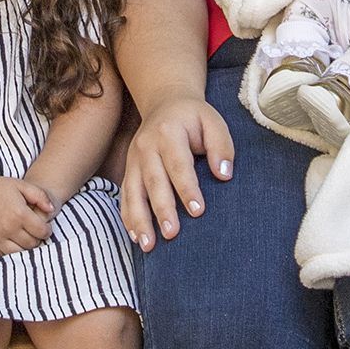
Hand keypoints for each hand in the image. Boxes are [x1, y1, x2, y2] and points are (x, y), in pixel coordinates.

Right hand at [0, 169, 54, 255]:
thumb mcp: (21, 185)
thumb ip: (40, 196)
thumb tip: (52, 210)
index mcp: (19, 214)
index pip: (42, 232)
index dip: (47, 230)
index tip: (45, 227)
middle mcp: (9, 228)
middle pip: (32, 244)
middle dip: (37, 239)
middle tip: (35, 232)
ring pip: (20, 252)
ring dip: (25, 246)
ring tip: (24, 236)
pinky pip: (5, 254)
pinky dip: (12, 249)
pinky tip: (12, 240)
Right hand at [119, 91, 233, 251]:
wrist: (165, 103)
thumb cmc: (193, 118)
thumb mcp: (213, 122)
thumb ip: (221, 146)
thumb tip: (224, 174)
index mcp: (168, 133)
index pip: (178, 165)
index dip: (187, 189)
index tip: (198, 212)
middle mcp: (146, 147)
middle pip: (153, 181)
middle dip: (162, 209)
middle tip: (172, 234)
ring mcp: (133, 160)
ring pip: (133, 192)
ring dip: (140, 220)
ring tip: (148, 245)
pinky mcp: (128, 170)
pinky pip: (125, 196)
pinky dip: (128, 217)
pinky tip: (136, 237)